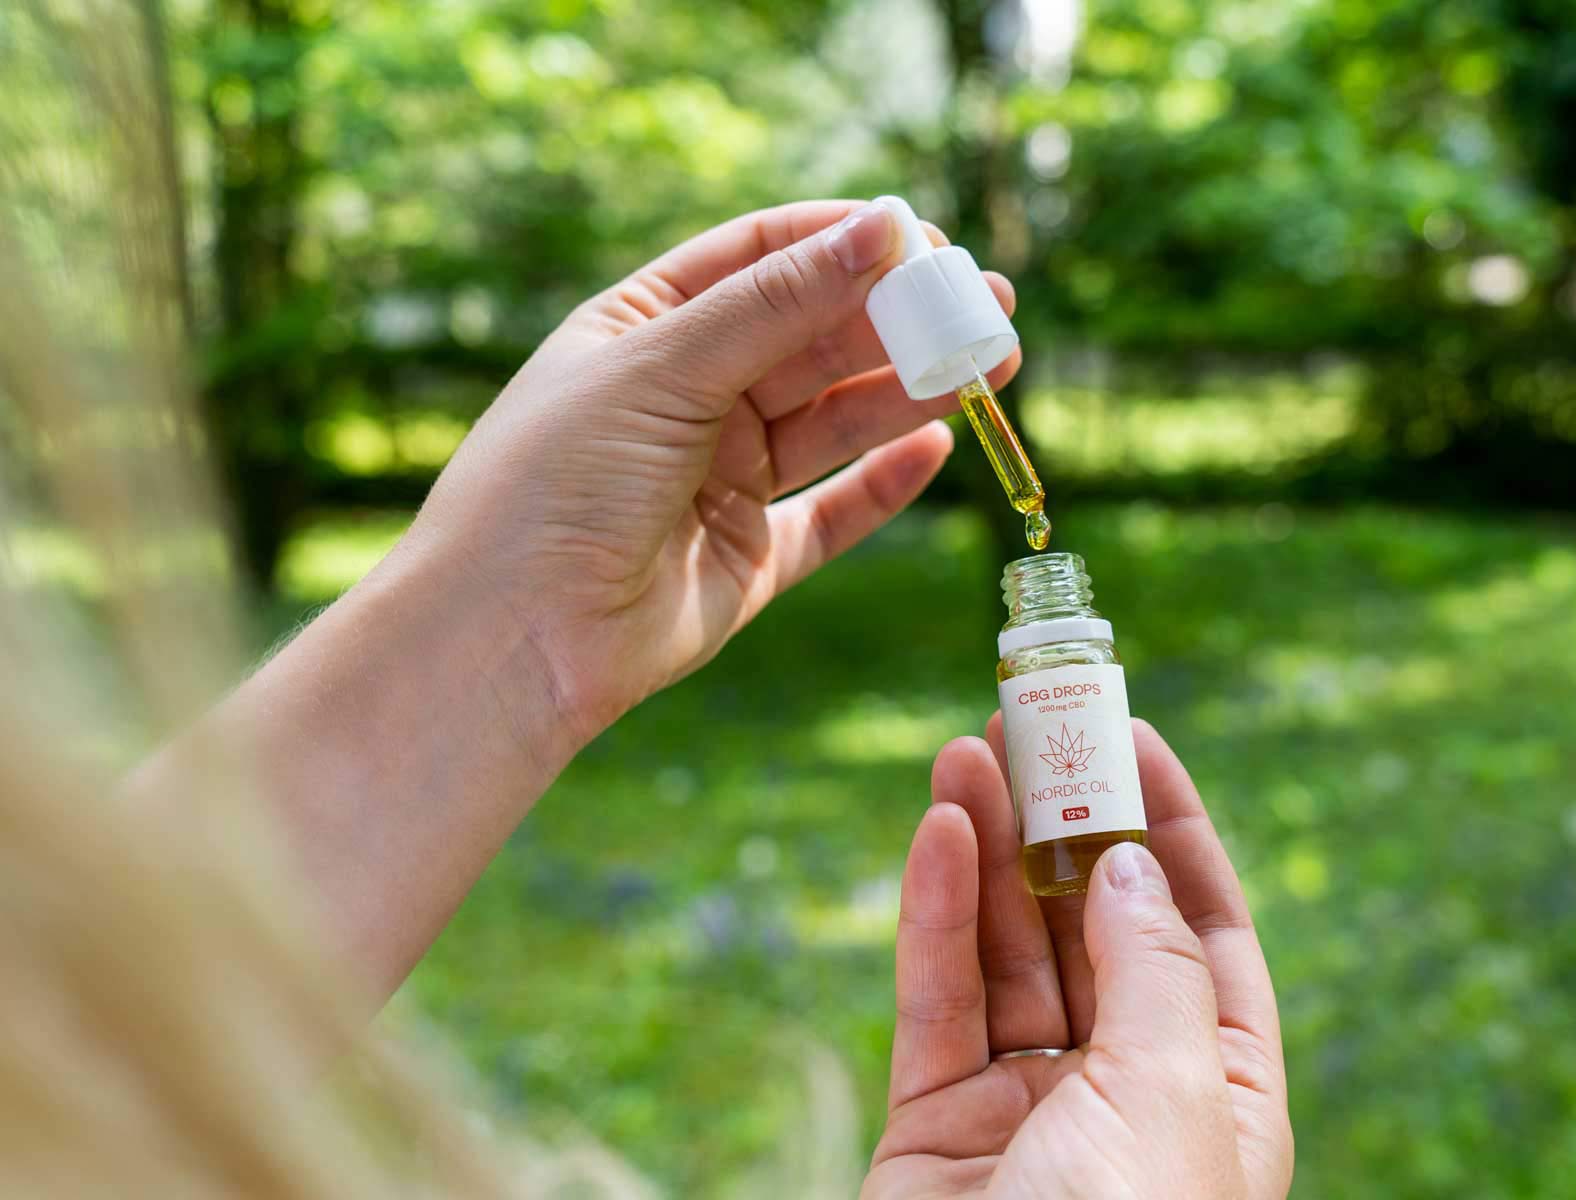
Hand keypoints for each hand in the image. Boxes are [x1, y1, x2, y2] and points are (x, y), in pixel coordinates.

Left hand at [411, 199, 1017, 735]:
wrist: (510, 640)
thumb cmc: (555, 484)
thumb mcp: (661, 369)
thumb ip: (775, 305)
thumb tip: (882, 229)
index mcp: (645, 328)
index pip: (758, 258)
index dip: (841, 242)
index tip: (923, 236)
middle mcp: (687, 397)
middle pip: (811, 338)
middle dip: (899, 318)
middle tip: (987, 304)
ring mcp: (720, 479)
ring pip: (834, 421)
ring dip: (911, 390)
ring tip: (994, 363)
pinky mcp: (748, 558)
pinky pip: (833, 513)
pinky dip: (885, 483)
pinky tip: (940, 447)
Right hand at [864, 717, 1291, 1199]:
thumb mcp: (1169, 1098)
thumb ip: (1152, 970)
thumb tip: (1131, 863)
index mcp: (1216, 1095)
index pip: (1205, 934)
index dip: (1172, 832)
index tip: (1132, 740)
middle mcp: (1126, 1091)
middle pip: (1093, 927)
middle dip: (1061, 825)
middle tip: (1025, 730)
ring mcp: (1027, 1105)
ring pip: (1006, 951)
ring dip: (988, 851)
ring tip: (963, 755)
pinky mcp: (936, 1117)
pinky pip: (939, 996)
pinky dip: (934, 914)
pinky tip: (938, 835)